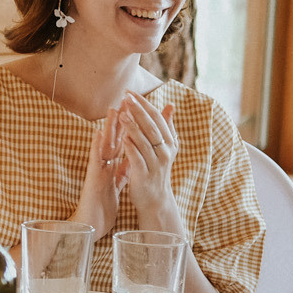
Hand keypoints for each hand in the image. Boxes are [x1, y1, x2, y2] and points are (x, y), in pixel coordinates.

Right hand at [70, 109, 124, 237]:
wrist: (91, 226)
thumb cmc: (102, 209)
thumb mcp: (116, 188)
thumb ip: (122, 173)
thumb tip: (130, 161)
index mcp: (112, 169)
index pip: (122, 145)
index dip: (130, 130)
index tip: (137, 113)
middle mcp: (104, 167)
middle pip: (114, 141)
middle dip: (121, 122)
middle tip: (126, 101)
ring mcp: (97, 171)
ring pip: (104, 145)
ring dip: (108, 128)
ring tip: (113, 110)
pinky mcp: (93, 179)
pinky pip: (95, 160)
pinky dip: (96, 147)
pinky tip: (97, 134)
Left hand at [117, 94, 180, 217]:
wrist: (155, 199)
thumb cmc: (156, 169)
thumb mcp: (165, 147)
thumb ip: (166, 126)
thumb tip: (170, 105)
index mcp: (170, 142)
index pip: (157, 118)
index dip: (144, 104)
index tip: (131, 92)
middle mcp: (165, 151)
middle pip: (151, 126)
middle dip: (138, 110)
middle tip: (125, 96)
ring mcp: (155, 163)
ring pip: (145, 141)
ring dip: (133, 126)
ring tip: (122, 113)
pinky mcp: (144, 175)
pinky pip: (137, 158)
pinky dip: (131, 147)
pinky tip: (122, 137)